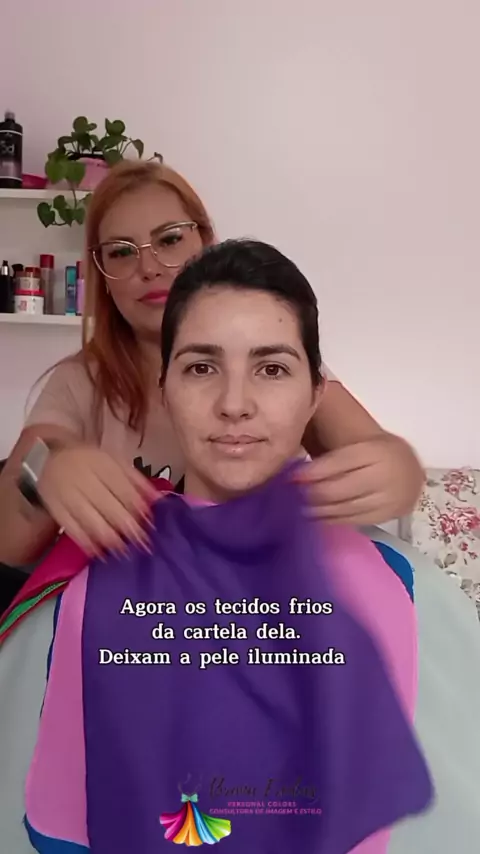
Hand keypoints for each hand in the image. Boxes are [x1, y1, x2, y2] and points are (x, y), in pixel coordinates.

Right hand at [38, 446, 158, 555]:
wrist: (50, 459)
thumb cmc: (90, 463)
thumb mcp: (114, 461)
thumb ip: (136, 479)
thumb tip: (158, 499)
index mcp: (102, 465)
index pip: (123, 488)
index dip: (138, 507)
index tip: (151, 523)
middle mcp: (85, 480)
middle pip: (109, 506)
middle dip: (128, 527)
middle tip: (143, 543)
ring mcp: (69, 496)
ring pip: (91, 520)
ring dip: (110, 538)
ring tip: (124, 551)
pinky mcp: (57, 510)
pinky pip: (72, 528)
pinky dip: (86, 542)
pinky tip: (100, 552)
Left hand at [295, 434, 424, 524]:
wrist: (410, 470)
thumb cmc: (375, 452)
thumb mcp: (359, 443)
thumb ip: (333, 453)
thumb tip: (296, 465)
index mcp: (376, 450)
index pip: (339, 461)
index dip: (313, 471)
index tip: (291, 477)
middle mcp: (385, 474)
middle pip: (341, 488)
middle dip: (312, 494)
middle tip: (290, 497)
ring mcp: (388, 498)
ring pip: (345, 507)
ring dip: (318, 510)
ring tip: (297, 510)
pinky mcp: (386, 516)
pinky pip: (354, 520)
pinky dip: (331, 520)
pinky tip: (315, 519)